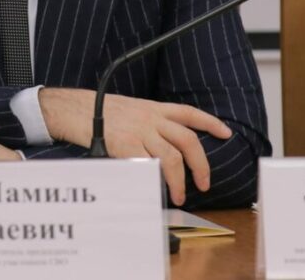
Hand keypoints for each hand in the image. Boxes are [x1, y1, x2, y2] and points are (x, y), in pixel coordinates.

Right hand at [38, 88, 231, 205]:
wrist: (77, 109)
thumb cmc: (101, 112)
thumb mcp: (132, 110)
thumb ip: (151, 124)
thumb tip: (168, 148)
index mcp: (154, 108)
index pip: (190, 113)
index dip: (211, 123)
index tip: (226, 133)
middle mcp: (151, 118)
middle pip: (187, 141)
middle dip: (200, 165)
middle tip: (204, 183)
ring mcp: (140, 131)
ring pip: (171, 158)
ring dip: (179, 181)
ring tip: (179, 195)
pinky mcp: (126, 145)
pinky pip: (148, 166)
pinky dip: (155, 180)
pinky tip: (156, 189)